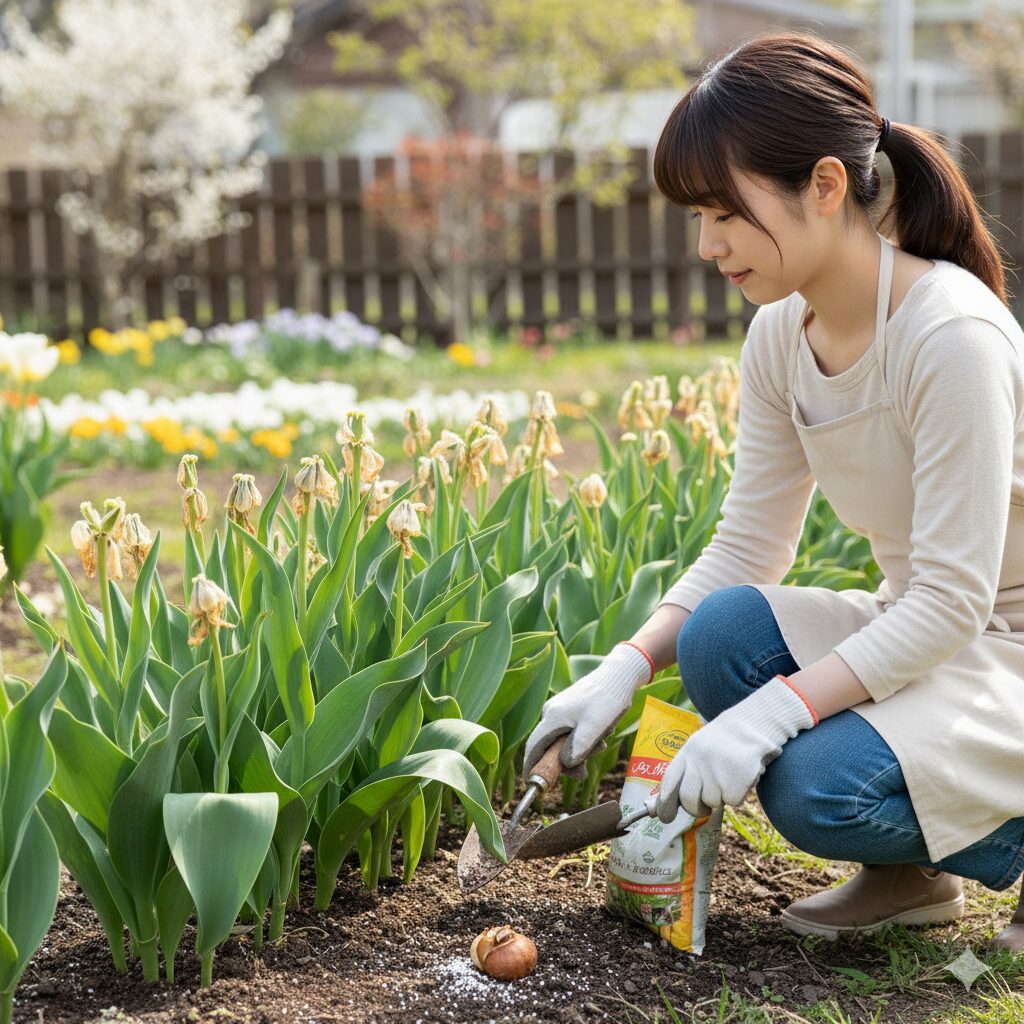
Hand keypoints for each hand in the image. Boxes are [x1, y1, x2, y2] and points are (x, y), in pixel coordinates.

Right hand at [523, 642, 652, 778]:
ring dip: (581, 750)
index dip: (531, 766)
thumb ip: (577, 749)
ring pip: (564, 742)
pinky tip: (601, 734)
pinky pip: (572, 733)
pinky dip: (585, 740)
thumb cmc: (606, 701)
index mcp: (552, 717)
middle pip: (550, 747)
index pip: (533, 746)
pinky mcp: (571, 711)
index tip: (533, 783)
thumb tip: (566, 765)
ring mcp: (561, 711)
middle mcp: (552, 713)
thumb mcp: (593, 729)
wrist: (618, 678)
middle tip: (584, 771)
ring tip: (601, 744)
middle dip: (567, 761)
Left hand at [655, 675, 817, 822]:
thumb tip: (679, 802)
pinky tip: (742, 777)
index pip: (670, 781)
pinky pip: (732, 801)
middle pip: (688, 799)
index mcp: (687, 752)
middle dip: (696, 809)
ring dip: (721, 796)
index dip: (665, 802)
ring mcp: (716, 770)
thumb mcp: (701, 747)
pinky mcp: (735, 779)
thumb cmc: (726, 741)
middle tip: (704, 808)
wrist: (754, 724)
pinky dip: (738, 794)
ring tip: (730, 777)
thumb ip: (689, 770)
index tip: (665, 818)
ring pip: (712, 802)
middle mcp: (698, 761)